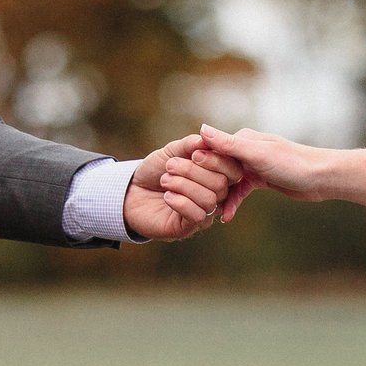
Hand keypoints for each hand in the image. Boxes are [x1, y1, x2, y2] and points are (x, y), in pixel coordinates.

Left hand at [125, 134, 244, 241]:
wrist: (132, 191)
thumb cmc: (156, 170)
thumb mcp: (172, 152)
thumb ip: (190, 144)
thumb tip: (206, 138)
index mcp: (216, 174)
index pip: (233, 170)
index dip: (217, 160)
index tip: (194, 153)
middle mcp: (216, 195)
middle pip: (221, 184)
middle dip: (193, 171)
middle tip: (170, 166)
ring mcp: (204, 212)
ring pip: (209, 199)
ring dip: (184, 185)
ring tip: (165, 180)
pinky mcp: (190, 227)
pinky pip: (198, 216)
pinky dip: (180, 202)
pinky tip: (167, 196)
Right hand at [195, 125, 344, 221]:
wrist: (321, 178)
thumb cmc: (292, 163)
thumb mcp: (257, 154)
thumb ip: (228, 144)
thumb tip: (201, 128)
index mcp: (243, 138)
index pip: (212, 148)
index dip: (197, 163)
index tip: (181, 178)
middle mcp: (246, 149)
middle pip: (218, 165)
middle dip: (205, 182)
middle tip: (190, 199)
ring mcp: (254, 165)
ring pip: (228, 181)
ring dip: (220, 195)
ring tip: (207, 211)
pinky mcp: (261, 179)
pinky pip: (241, 191)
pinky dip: (234, 202)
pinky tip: (226, 217)